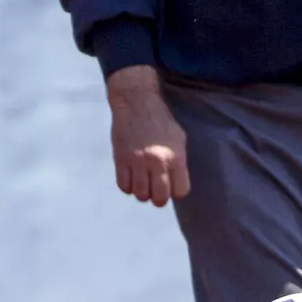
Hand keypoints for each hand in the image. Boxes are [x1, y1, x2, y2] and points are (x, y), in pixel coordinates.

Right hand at [104, 65, 190, 205]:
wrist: (136, 102)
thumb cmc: (160, 120)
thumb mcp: (178, 138)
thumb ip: (179, 162)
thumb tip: (176, 184)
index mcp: (176, 156)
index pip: (180, 191)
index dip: (176, 191)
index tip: (172, 185)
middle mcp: (157, 161)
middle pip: (160, 198)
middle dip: (159, 198)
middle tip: (156, 189)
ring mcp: (137, 162)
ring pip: (141, 195)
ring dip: (142, 192)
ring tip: (143, 182)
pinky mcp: (121, 160)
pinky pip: (124, 186)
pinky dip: (128, 186)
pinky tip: (131, 177)